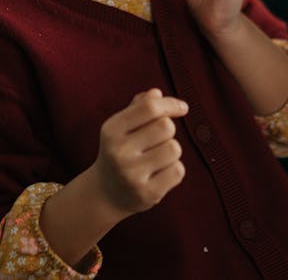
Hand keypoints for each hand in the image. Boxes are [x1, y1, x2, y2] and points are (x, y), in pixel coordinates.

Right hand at [91, 88, 187, 218]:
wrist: (105, 194)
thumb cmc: (120, 151)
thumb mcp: (121, 126)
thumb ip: (138, 107)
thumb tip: (156, 93)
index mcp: (111, 130)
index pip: (149, 107)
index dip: (170, 104)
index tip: (182, 108)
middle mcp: (119, 152)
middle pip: (166, 126)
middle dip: (168, 130)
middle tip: (157, 140)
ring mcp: (132, 175)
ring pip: (174, 148)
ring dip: (171, 150)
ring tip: (157, 157)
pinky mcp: (146, 194)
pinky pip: (178, 171)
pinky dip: (174, 169)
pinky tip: (160, 173)